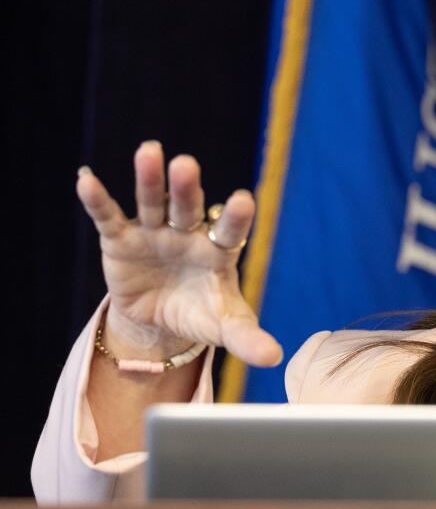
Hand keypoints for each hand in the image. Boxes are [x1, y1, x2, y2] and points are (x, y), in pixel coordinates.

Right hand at [76, 140, 282, 366]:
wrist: (160, 319)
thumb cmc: (202, 312)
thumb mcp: (224, 327)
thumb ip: (248, 338)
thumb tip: (275, 357)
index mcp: (218, 251)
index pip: (229, 231)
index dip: (235, 217)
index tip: (243, 201)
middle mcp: (189, 233)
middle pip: (189, 207)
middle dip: (187, 188)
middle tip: (186, 164)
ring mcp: (154, 233)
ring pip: (153, 202)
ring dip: (149, 179)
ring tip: (149, 151)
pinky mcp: (121, 240)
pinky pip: (110, 217)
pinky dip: (98, 200)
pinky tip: (86, 180)